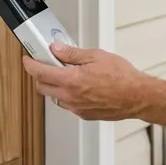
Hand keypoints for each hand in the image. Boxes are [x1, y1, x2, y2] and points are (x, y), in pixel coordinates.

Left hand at [22, 43, 154, 120]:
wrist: (138, 97)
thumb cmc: (122, 77)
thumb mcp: (96, 56)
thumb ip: (72, 54)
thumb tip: (56, 49)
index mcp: (71, 80)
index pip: (40, 73)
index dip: (30, 65)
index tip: (27, 60)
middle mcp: (71, 97)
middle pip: (42, 88)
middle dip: (40, 75)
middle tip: (47, 65)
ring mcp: (77, 108)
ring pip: (55, 97)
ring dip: (54, 86)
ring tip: (67, 75)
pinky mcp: (84, 115)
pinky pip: (68, 105)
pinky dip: (68, 95)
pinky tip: (80, 86)